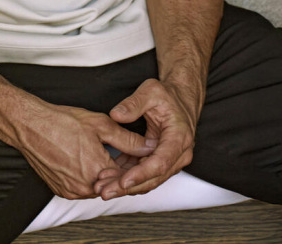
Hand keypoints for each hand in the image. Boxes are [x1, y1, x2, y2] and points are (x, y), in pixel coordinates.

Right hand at [15, 100, 156, 199]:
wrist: (31, 125)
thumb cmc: (61, 121)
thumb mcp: (100, 124)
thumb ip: (127, 139)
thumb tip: (148, 147)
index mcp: (98, 168)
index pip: (126, 175)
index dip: (132, 164)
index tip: (132, 154)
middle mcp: (85, 185)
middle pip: (112, 183)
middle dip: (117, 169)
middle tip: (113, 151)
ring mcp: (72, 190)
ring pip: (97, 186)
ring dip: (101, 174)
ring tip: (96, 153)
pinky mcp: (61, 190)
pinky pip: (81, 188)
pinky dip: (86, 177)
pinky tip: (82, 159)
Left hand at [94, 78, 196, 198]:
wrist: (179, 100)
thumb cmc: (166, 95)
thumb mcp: (151, 91)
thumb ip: (133, 103)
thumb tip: (115, 115)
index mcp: (179, 138)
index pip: (160, 163)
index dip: (141, 174)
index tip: (122, 182)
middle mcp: (178, 155)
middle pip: (152, 178)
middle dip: (127, 186)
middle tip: (104, 191)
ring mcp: (170, 160)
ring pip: (147, 180)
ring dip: (124, 185)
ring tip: (101, 187)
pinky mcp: (159, 161)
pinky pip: (143, 173)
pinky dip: (126, 176)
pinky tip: (107, 177)